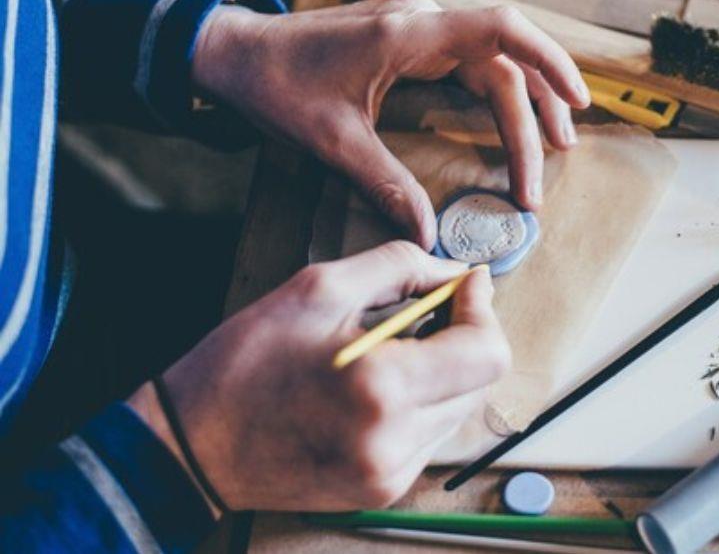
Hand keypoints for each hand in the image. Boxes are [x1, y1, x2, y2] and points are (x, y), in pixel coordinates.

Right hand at [127, 241, 509, 511]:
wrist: (191, 445)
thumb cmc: (245, 362)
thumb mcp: (317, 288)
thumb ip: (400, 268)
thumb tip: (456, 273)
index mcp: (382, 388)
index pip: (487, 352)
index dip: (481, 310)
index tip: (465, 285)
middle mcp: (395, 441)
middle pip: (481, 381)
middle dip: (464, 337)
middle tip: (428, 310)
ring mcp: (391, 473)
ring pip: (460, 408)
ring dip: (444, 371)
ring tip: (392, 350)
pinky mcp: (383, 490)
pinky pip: (431, 435)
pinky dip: (421, 403)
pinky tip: (378, 387)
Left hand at [191, 0, 590, 246]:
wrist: (235, 52)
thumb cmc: (276, 86)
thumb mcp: (331, 142)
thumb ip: (386, 185)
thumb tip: (428, 234)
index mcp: (407, 34)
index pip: (500, 30)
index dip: (548, 60)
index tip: (576, 101)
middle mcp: (422, 21)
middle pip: (504, 60)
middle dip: (535, 113)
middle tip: (550, 167)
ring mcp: (419, 25)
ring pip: (494, 60)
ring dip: (526, 101)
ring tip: (552, 146)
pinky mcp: (413, 37)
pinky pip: (473, 60)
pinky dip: (500, 90)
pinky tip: (514, 118)